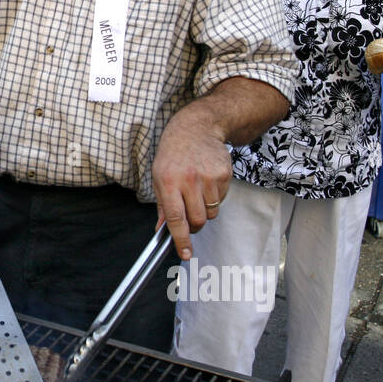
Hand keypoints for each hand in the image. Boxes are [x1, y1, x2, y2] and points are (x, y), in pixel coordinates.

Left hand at [151, 107, 232, 260]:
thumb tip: (162, 230)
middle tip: (190, 215)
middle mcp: (189, 180)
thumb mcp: (158, 177)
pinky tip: (206, 180)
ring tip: (197, 191)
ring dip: (204, 209)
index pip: (176, 218)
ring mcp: (208, 177)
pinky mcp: (224, 174)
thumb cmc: (173, 154)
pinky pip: (221, 199)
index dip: (181, 239)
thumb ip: (163, 206)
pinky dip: (214, 196)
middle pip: (198, 220)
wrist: (196, 128)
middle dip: (195, 225)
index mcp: (168, 182)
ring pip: (211, 212)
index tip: (185, 253)